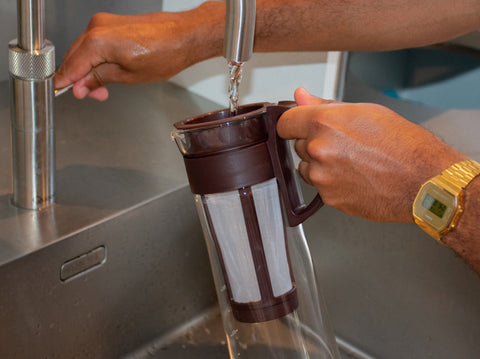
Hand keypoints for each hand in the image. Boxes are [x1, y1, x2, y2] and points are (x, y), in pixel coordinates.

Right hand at [54, 2, 223, 100]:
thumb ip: (99, 79)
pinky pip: (95, 42)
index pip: (71, 65)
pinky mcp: (113, 22)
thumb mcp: (129, 76)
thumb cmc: (165, 54)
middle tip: (92, 95)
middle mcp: (97, 27)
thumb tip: (81, 86)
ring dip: (89, 69)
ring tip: (104, 88)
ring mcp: (105, 22)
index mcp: (97, 41)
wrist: (185, 36)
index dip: (68, 83)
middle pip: (74, 56)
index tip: (66, 94)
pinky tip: (107, 71)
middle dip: (80, 78)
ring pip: (84, 50)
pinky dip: (97, 58)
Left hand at [277, 88, 466, 221]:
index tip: (297, 126)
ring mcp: (322, 177)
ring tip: (353, 162)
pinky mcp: (329, 199)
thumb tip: (301, 96)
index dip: (292, 123)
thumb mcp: (364, 111)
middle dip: (314, 143)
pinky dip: (333, 183)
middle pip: (298, 145)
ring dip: (321, 165)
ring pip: (308, 168)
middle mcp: (318, 150)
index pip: (285, 123)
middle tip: (344, 144)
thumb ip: (324, 105)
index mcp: (323, 123)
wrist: (424, 180)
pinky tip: (355, 177)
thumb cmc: (403, 144)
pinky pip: (321, 187)